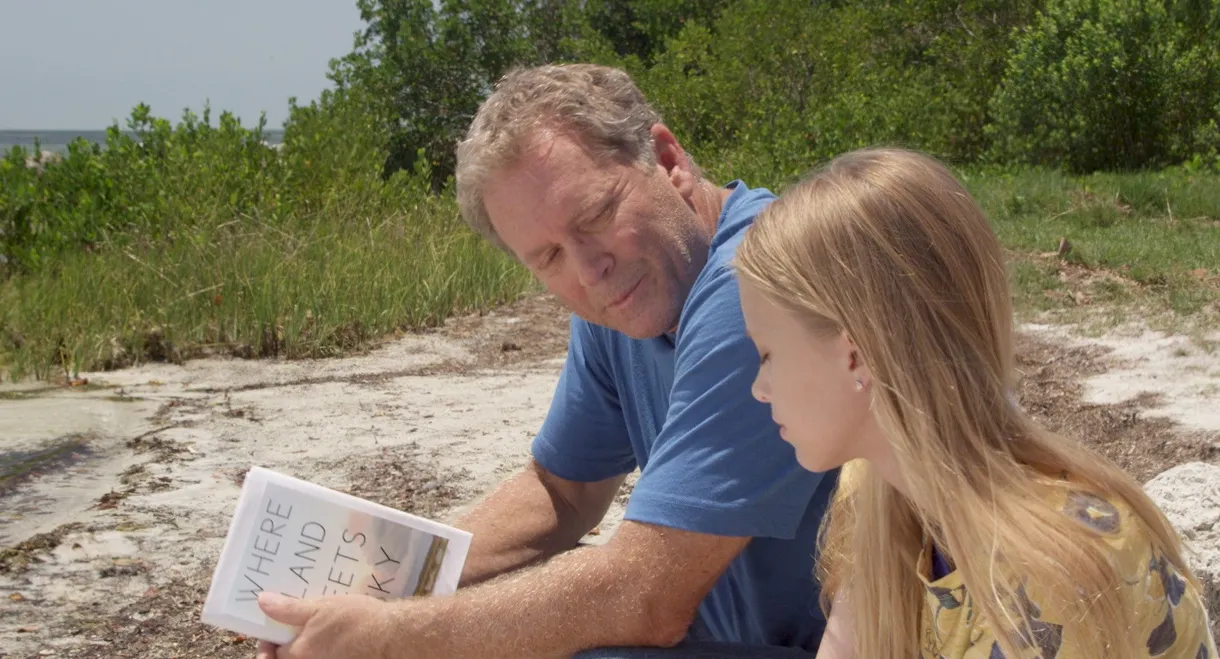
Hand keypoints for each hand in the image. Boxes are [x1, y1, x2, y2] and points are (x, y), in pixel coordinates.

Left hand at [254, 592, 398, 658]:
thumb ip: (289, 608)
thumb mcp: (320, 607)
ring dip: (309, 648)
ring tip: (318, 633)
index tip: (272, 633)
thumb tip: (262, 601)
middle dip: (287, 648)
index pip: (270, 654)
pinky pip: (326, 657)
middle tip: (293, 633)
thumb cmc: (356, 619)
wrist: (391, 636)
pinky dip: (326, 651)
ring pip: (310, 658)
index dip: (268, 643)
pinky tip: (336, 640)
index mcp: (299, 653)